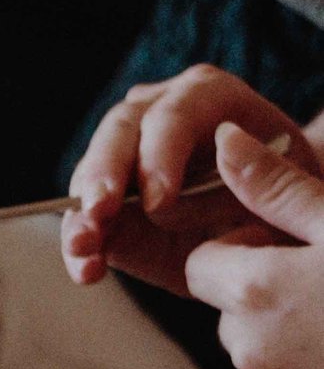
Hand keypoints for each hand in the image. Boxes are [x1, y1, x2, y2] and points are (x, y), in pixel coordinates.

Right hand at [63, 65, 311, 295]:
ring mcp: (127, 153)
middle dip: (105, 173)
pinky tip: (86, 270)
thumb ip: (259, 182)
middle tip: (100, 213)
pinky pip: (84, 218)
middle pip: (121, 130)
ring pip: (92, 171)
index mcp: (212, 97)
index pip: (177, 113)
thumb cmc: (285, 199)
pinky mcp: (109, 198)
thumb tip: (217, 182)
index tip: (160, 201)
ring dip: (83, 215)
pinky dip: (80, 246)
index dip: (161, 154)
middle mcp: (160, 112)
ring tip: (84, 251)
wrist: (272, 220)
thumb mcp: (287, 189)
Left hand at [186, 124, 323, 368]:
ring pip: (263, 368)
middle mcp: (253, 356)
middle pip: (233, 319)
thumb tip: (222, 139)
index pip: (204, 266)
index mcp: (256, 292)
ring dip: (295, 352)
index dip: (245, 252)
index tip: (295, 252)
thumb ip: (278, 187)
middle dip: (268, 304)